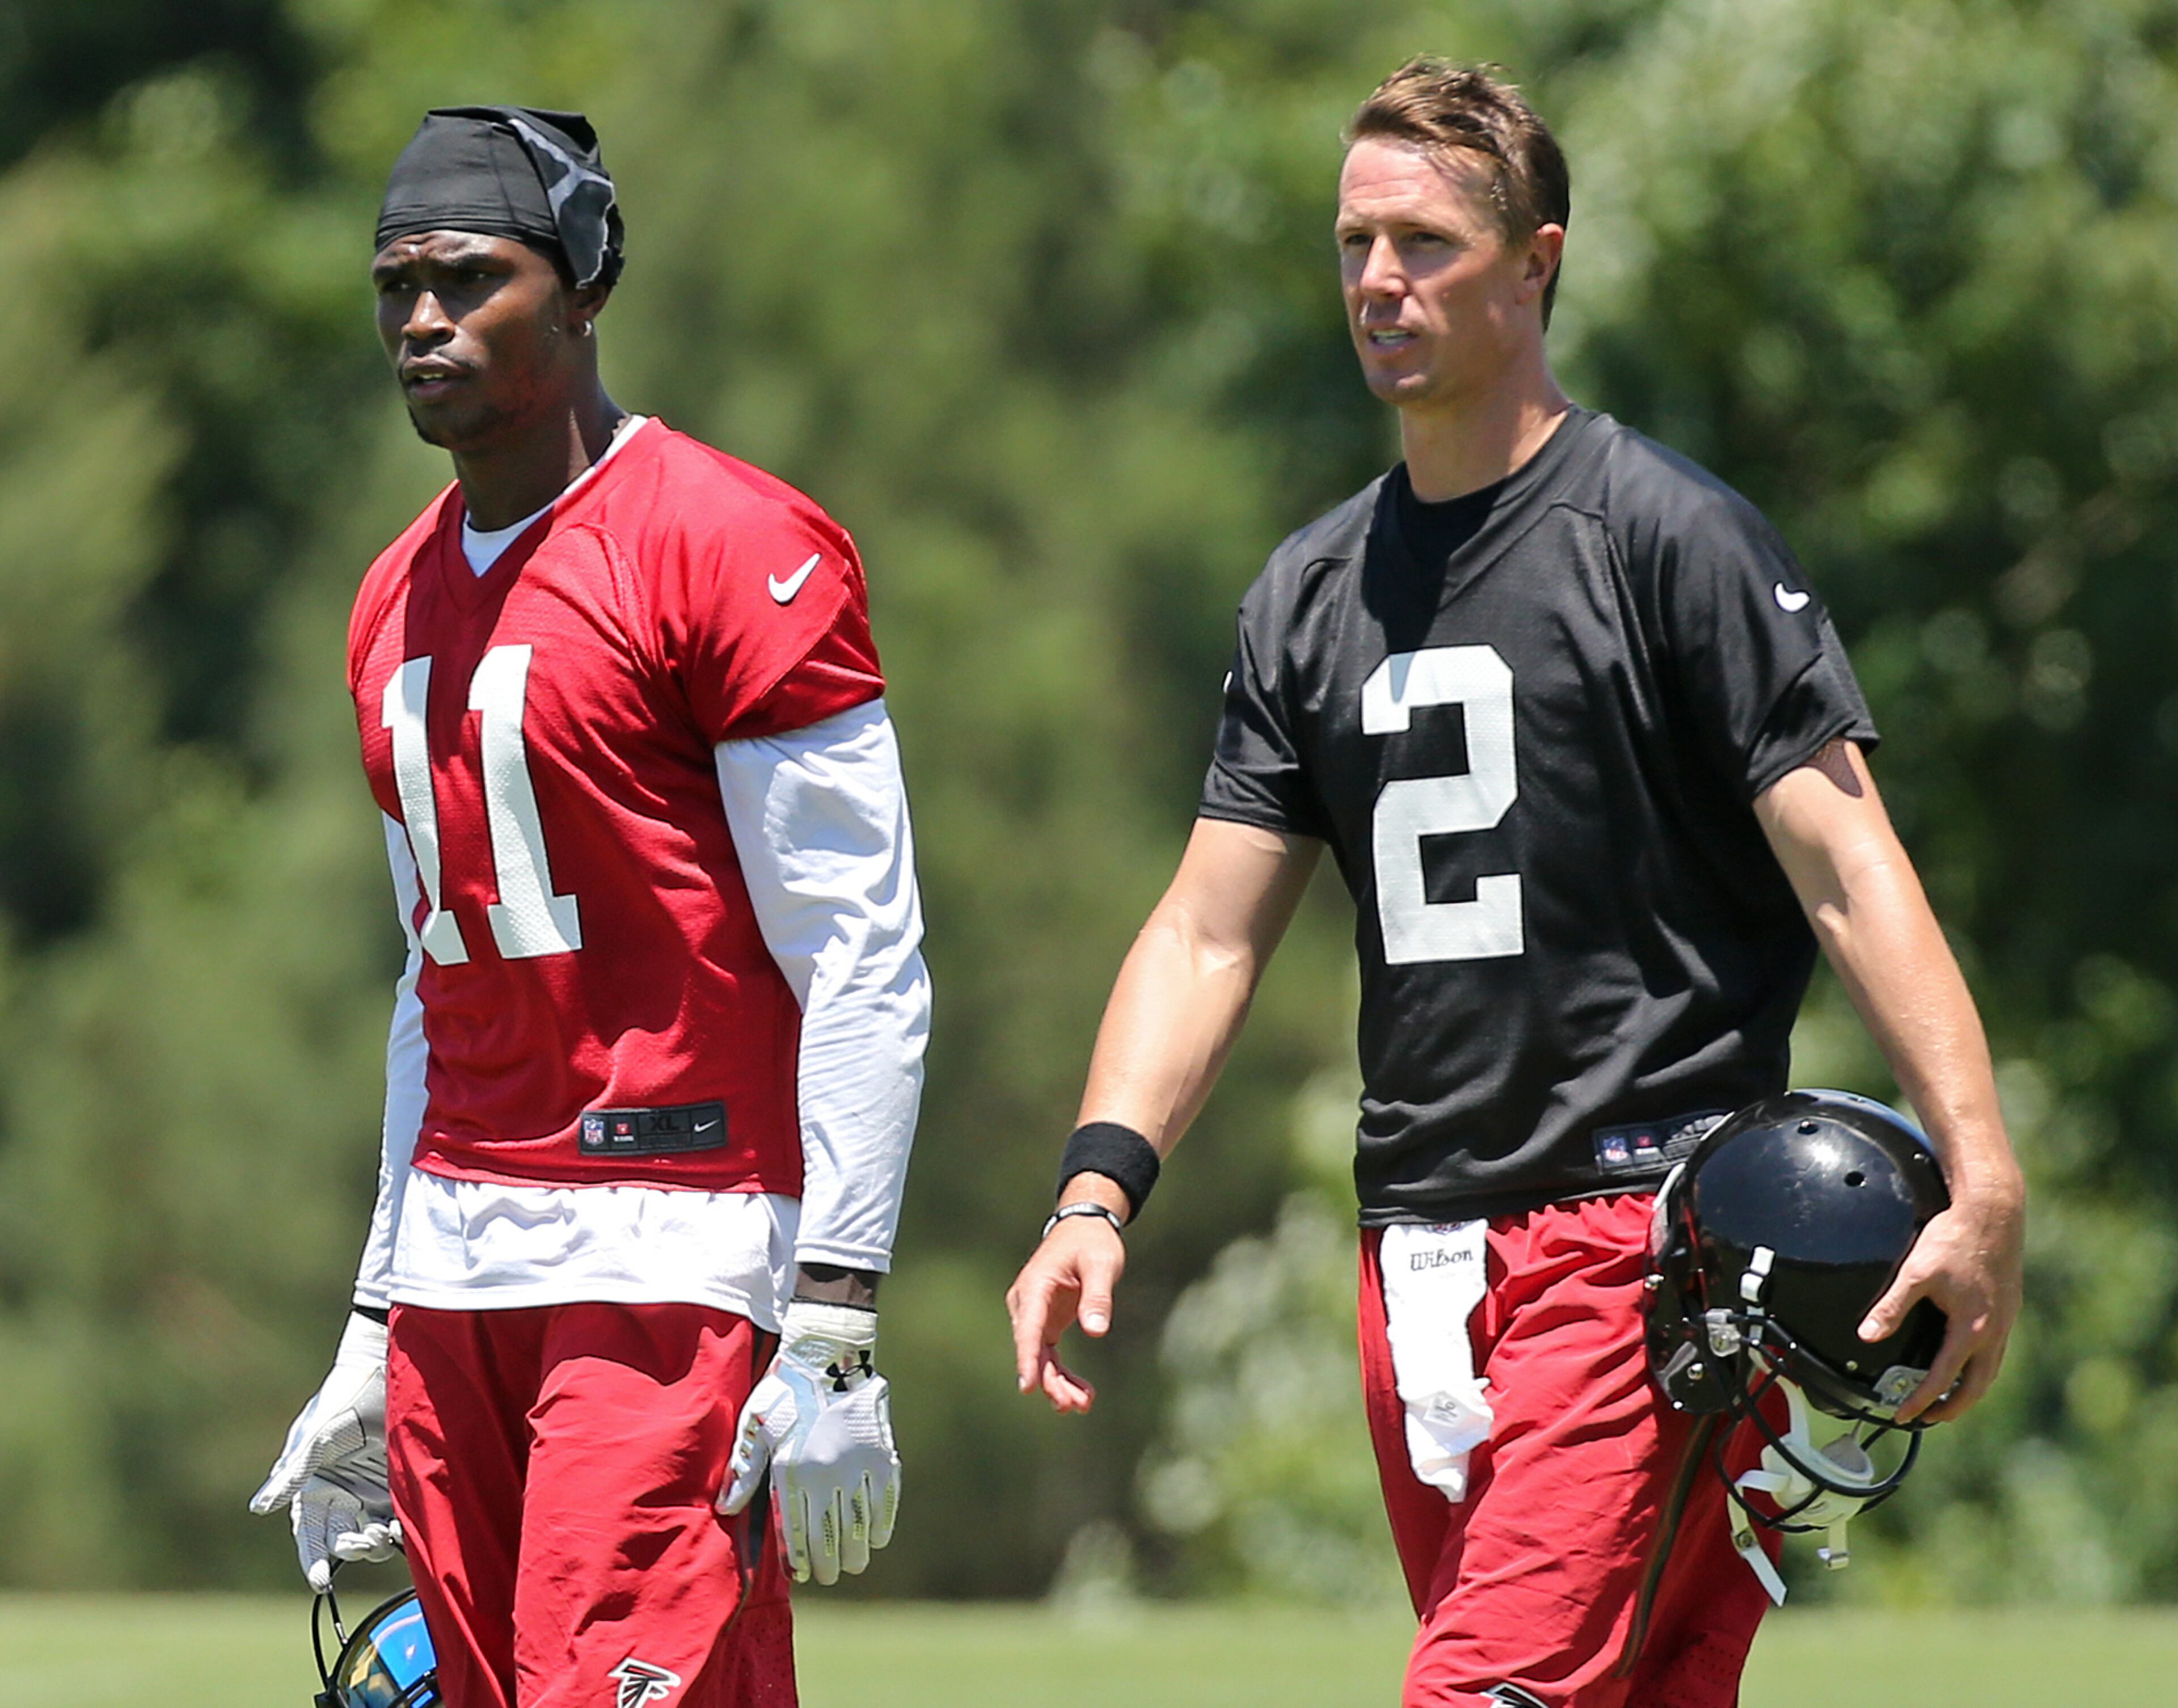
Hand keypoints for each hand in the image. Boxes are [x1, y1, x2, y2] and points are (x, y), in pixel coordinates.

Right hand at [249, 1312, 401, 1590]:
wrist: (384, 1368)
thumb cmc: (342, 1400)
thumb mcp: (316, 1436)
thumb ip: (292, 1473)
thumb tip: (259, 1508)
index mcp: (316, 1489)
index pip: (311, 1535)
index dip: (313, 1559)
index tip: (321, 1581)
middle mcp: (343, 1496)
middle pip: (343, 1540)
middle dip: (351, 1549)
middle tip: (364, 1542)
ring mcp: (373, 1492)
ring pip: (372, 1534)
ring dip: (376, 1543)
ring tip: (383, 1534)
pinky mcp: (400, 1484)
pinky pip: (399, 1517)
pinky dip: (402, 1528)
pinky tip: (405, 1527)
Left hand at [719, 1301, 899, 1585]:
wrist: (828, 1355)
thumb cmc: (785, 1391)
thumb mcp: (756, 1426)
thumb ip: (744, 1469)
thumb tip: (724, 1508)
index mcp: (791, 1471)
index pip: (797, 1530)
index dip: (802, 1558)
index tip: (805, 1574)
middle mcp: (826, 1474)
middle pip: (832, 1535)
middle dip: (832, 1562)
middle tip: (831, 1575)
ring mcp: (858, 1466)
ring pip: (860, 1523)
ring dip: (858, 1550)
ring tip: (854, 1564)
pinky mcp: (882, 1454)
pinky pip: (885, 1500)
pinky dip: (882, 1523)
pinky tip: (877, 1537)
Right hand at [1006, 1204, 1125, 1412]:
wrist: (1084, 1226)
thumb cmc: (1091, 1241)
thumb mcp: (1100, 1264)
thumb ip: (1097, 1297)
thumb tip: (1096, 1332)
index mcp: (1035, 1286)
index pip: (1029, 1327)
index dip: (1027, 1358)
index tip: (1028, 1385)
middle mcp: (1027, 1303)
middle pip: (1032, 1348)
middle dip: (1049, 1380)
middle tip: (1071, 1405)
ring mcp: (1035, 1314)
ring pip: (1039, 1357)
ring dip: (1057, 1383)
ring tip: (1082, 1405)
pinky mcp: (1046, 1322)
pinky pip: (1049, 1355)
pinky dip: (1063, 1375)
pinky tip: (1082, 1393)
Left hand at [1859, 1181, 2024, 1423]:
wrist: (1993, 1212)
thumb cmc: (1955, 1238)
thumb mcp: (1916, 1272)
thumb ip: (1891, 1306)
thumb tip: (1867, 1335)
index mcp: (1972, 1328)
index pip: (1944, 1378)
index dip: (1922, 1400)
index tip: (1904, 1415)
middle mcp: (1995, 1331)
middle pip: (1976, 1386)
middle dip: (1952, 1408)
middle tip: (1929, 1419)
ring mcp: (2006, 1321)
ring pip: (1990, 1370)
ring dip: (1969, 1390)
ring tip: (1947, 1400)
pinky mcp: (2008, 1308)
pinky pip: (1996, 1351)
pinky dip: (1980, 1367)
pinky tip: (1967, 1361)